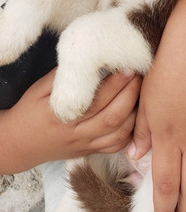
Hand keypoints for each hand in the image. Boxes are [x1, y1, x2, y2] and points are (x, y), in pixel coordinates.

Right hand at [0, 69, 140, 173]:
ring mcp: (85, 145)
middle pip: (113, 117)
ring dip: (135, 113)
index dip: (116, 83)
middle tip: (141, 75)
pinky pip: (116, 147)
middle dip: (131, 94)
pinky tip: (136, 115)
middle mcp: (76, 134)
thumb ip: (65, 77)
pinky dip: (131, 132)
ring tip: (142, 92)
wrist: (18, 144)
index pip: (96, 99)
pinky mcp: (90, 152)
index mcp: (61, 116)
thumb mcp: (40, 89)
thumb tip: (90, 58)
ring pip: (118, 134)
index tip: (128, 67)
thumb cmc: (29, 111)